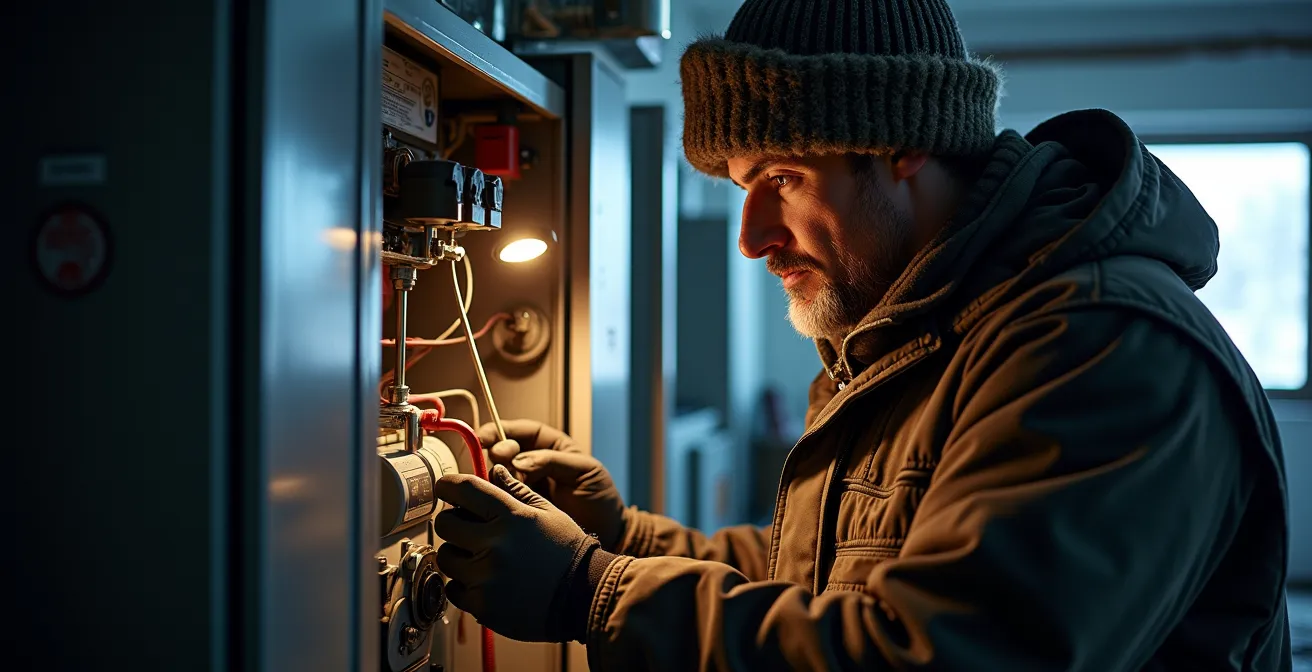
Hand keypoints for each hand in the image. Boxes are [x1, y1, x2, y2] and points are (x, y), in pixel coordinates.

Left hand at [433, 465, 597, 642]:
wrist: (584, 597)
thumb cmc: (567, 552)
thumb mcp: (548, 513)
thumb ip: (517, 491)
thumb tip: (494, 470)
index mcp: (512, 517)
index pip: (464, 489)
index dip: (447, 485)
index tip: (444, 489)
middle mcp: (496, 544)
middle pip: (445, 524)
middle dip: (453, 522)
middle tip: (468, 529)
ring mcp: (487, 577)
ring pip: (445, 558)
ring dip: (457, 555)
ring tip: (480, 559)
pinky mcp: (482, 605)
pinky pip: (452, 589)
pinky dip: (464, 585)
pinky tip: (485, 581)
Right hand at [477, 420, 626, 549]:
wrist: (607, 534)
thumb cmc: (601, 499)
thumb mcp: (584, 471)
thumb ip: (552, 461)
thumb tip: (518, 462)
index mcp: (551, 447)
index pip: (520, 431)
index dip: (500, 430)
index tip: (485, 437)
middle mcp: (533, 465)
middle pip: (503, 450)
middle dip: (497, 453)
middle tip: (500, 461)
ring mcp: (524, 488)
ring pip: (497, 475)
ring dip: (493, 476)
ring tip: (502, 484)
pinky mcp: (519, 509)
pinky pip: (499, 499)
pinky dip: (494, 497)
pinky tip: (496, 500)